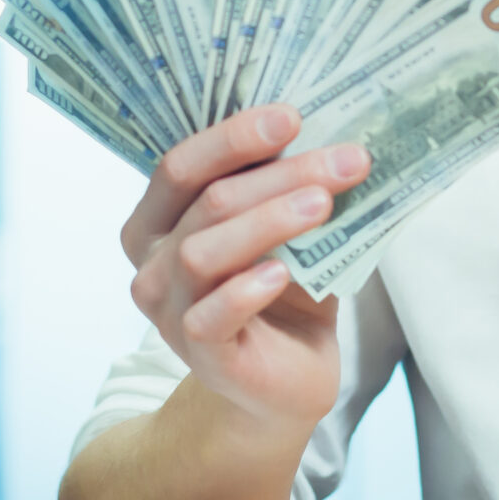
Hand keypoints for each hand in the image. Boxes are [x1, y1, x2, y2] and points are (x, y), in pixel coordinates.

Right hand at [119, 104, 368, 443]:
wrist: (284, 383)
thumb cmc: (283, 295)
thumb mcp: (287, 232)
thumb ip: (293, 190)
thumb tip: (341, 136)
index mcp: (161, 220)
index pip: (182, 165)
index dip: (233, 137)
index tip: (293, 116)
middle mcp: (153, 263)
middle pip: (207, 201)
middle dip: (279, 173)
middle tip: (345, 158)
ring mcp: (168, 311)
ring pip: (204, 252)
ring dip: (268, 221)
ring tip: (323, 204)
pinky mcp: (196, 352)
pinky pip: (210, 315)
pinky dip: (245, 290)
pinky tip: (282, 274)